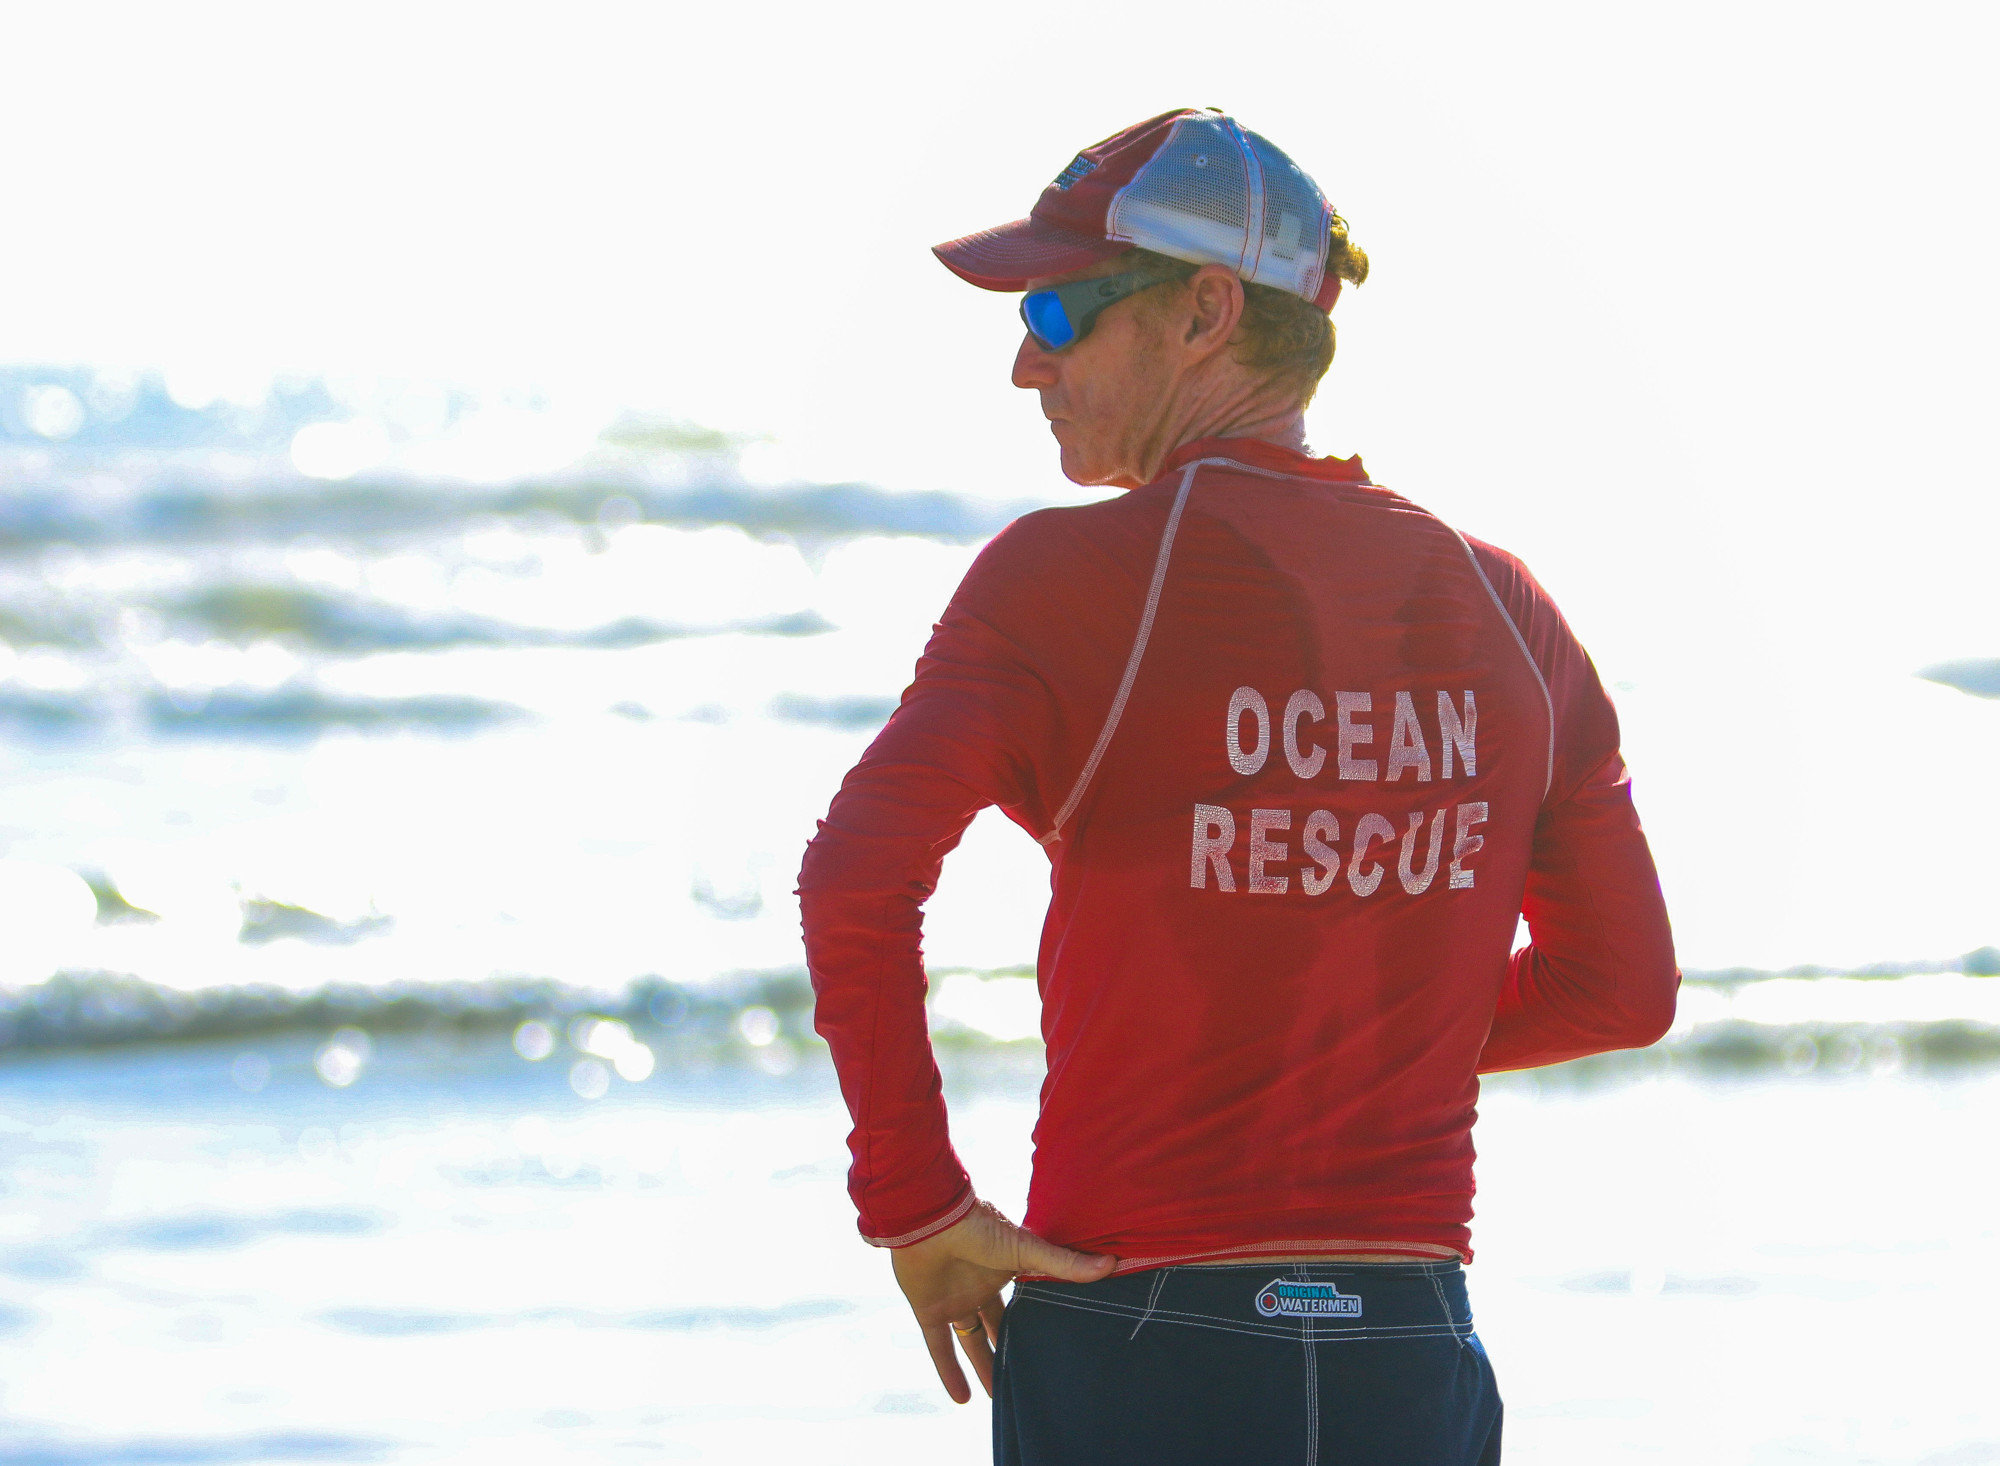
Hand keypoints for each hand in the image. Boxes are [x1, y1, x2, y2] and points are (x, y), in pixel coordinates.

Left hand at [890, 1198, 1115, 1403]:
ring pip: (971, 1342)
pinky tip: (962, 1401)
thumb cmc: (979, 1226)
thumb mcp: (1026, 1249)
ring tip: (998, 1398)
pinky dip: (949, 1373)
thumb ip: (1065, 1263)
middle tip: (1026, 1378)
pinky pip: (940, 1348)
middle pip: (997, 1327)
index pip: (1022, 1303)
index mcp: (1004, 1271)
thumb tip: (1112, 1263)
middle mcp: (980, 1288)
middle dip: (1009, 1350)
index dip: (1036, 1323)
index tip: (1056, 1345)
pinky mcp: (930, 1311)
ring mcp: (955, 1300)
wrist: (930, 1218)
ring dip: (984, 1368)